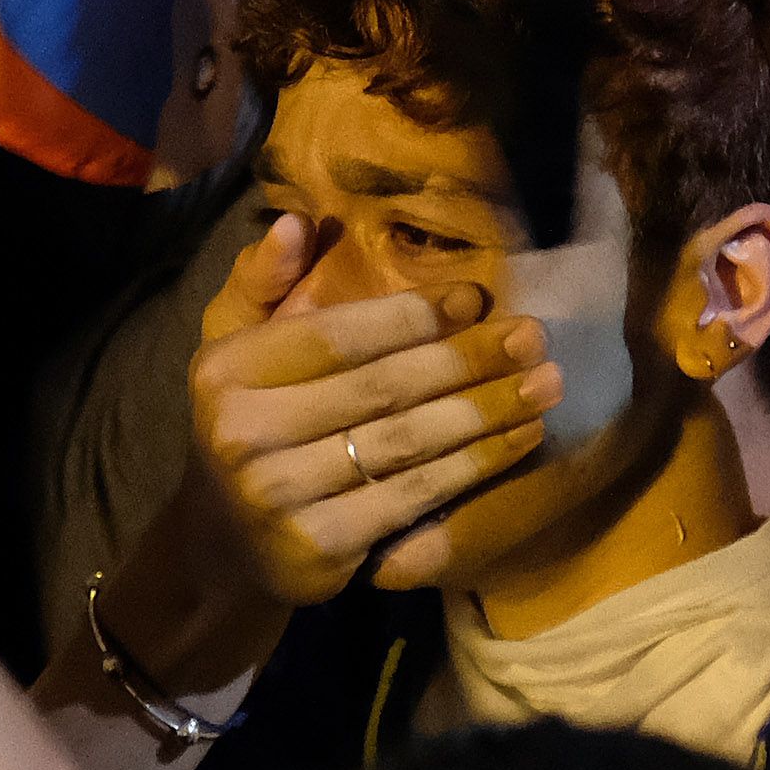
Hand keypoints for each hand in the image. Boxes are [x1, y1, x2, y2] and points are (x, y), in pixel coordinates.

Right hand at [180, 214, 561, 609]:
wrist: (224, 541)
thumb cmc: (250, 421)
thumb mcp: (238, 344)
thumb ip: (263, 280)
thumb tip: (297, 222)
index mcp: (227, 370)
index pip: (339, 335)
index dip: (414, 316)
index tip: (477, 300)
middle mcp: (245, 432)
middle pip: (383, 388)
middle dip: (467, 360)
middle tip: (534, 339)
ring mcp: (280, 495)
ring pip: (408, 442)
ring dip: (487, 412)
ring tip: (545, 385)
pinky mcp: (320, 547)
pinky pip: (415, 494)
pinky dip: (475, 466)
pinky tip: (520, 439)